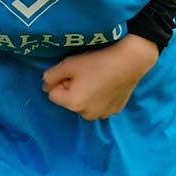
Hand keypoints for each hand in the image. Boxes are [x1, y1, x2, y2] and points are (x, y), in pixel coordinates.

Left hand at [41, 34, 159, 119]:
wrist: (130, 60)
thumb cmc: (98, 61)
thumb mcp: (69, 64)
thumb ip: (51, 75)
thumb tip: (45, 84)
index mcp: (74, 104)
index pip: (53, 94)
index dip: (59, 81)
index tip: (72, 71)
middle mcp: (87, 114)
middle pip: (69, 101)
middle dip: (72, 89)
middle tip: (85, 73)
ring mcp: (103, 114)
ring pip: (85, 104)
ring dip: (86, 94)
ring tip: (97, 77)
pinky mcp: (115, 110)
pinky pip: (100, 104)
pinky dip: (100, 96)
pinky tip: (108, 83)